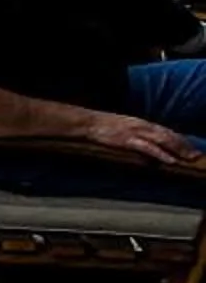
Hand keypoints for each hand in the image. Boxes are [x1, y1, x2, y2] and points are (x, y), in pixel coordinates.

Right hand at [85, 111, 205, 169]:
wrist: (87, 122)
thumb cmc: (102, 126)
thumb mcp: (122, 127)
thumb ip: (135, 134)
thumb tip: (146, 143)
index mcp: (141, 123)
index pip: (166, 131)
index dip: (180, 139)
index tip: (190, 147)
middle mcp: (142, 125)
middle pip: (168, 135)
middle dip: (184, 145)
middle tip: (196, 155)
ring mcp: (136, 132)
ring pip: (163, 140)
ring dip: (178, 149)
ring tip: (189, 158)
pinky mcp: (128, 140)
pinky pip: (149, 148)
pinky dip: (161, 154)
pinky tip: (170, 160)